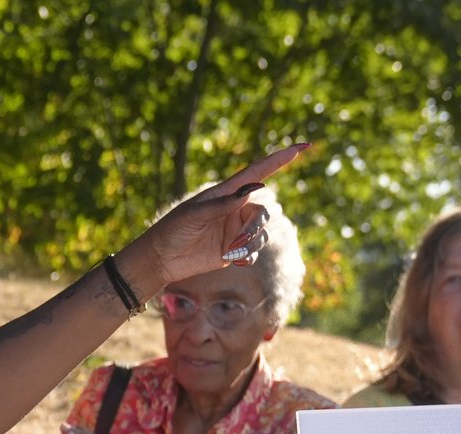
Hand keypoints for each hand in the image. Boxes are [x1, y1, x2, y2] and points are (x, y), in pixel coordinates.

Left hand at [136, 142, 309, 287]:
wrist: (161, 259)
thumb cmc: (172, 230)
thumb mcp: (193, 215)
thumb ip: (221, 204)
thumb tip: (250, 190)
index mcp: (224, 194)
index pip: (256, 174)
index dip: (278, 160)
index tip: (299, 147)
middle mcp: (234, 210)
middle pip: (263, 212)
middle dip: (255, 226)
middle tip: (236, 240)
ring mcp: (234, 231)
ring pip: (261, 233)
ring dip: (250, 244)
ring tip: (229, 252)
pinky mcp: (233, 250)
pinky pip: (253, 252)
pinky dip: (247, 256)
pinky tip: (233, 260)